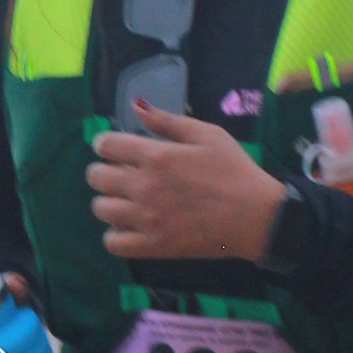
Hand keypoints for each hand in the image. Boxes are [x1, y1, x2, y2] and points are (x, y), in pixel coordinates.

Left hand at [86, 103, 284, 265]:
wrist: (256, 216)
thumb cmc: (235, 170)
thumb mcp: (207, 134)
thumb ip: (168, 121)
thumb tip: (136, 106)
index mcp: (156, 156)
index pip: (106, 145)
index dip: (105, 144)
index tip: (114, 149)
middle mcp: (144, 186)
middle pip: (96, 177)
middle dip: (103, 172)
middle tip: (120, 175)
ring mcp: (146, 219)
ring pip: (101, 209)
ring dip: (108, 202)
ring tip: (125, 201)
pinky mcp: (153, 246)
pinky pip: (113, 243)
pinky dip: (115, 235)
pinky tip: (129, 226)